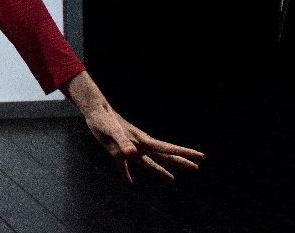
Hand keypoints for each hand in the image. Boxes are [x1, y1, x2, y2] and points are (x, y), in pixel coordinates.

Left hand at [83, 108, 204, 182]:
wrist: (95, 112)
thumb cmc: (104, 120)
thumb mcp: (113, 131)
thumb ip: (122, 141)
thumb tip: (131, 153)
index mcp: (143, 141)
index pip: (167, 149)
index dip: (184, 153)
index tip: (200, 156)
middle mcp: (140, 145)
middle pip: (164, 156)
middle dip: (180, 161)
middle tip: (196, 167)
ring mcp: (130, 148)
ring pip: (149, 163)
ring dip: (160, 171)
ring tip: (172, 179)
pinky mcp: (117, 151)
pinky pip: (124, 166)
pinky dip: (126, 174)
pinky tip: (129, 182)